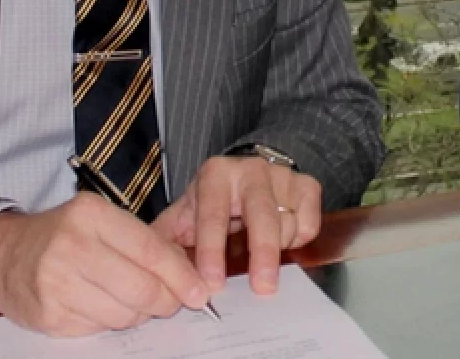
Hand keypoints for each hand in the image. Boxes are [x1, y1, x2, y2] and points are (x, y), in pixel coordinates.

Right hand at [0, 194, 208, 335]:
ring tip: (131, 300)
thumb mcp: (99, 221)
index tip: (201, 291)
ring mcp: (58, 284)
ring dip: (138, 314)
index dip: (181, 275)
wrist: (2, 256)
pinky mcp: (50, 316)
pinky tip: (101, 306)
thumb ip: (141, 242)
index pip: (151, 250)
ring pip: (124, 315)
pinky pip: (99, 328)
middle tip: (172, 302)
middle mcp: (72, 246)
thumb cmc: (62, 236)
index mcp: (91, 215)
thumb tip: (188, 275)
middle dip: (166, 301)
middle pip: (142, 288)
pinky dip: (110, 321)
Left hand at [153, 155, 320, 294]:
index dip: (212, 251)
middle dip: (262, 254)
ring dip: (276, 250)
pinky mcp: (307, 185)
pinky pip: (309, 224)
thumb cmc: (211, 203)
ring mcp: (282, 175)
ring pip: (288, 223)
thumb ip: (165, 241)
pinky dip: (297, 239)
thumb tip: (150, 272)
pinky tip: (280, 239)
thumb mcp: (184, 215)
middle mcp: (250, 169)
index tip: (212, 284)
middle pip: (262, 215)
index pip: (213, 215)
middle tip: (262, 289)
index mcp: (214, 175)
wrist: (246, 175)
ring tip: (260, 256)